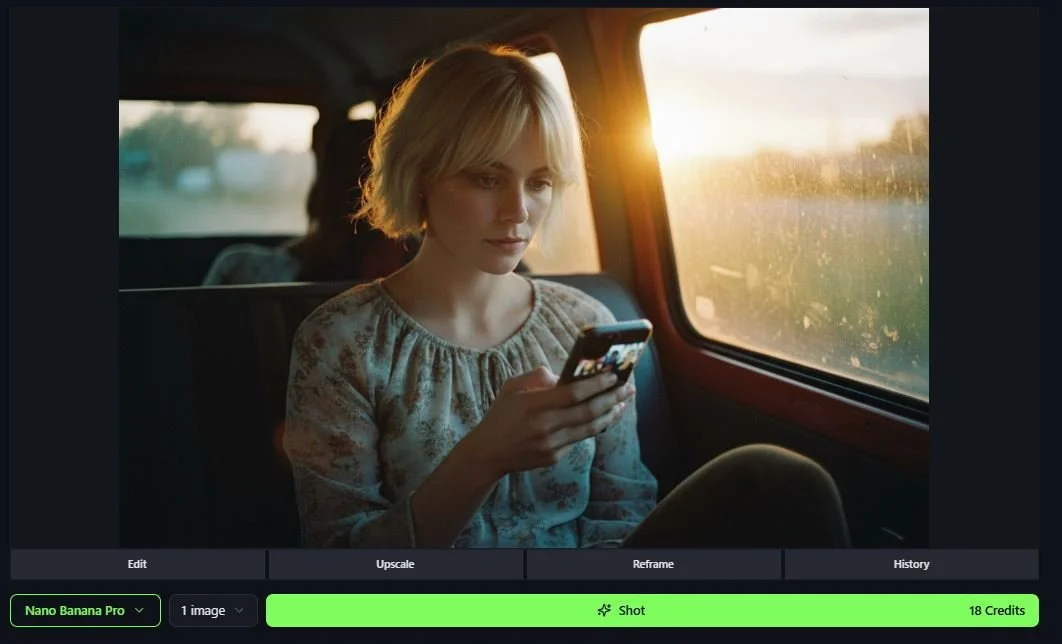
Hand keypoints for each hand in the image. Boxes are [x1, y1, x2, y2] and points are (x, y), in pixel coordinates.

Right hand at [461, 366, 635, 477]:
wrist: (488, 453)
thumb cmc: (501, 415)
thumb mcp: (512, 387)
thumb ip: (537, 377)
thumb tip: (562, 377)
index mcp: (534, 404)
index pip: (574, 393)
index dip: (597, 384)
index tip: (613, 375)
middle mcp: (545, 425)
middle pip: (588, 411)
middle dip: (612, 398)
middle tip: (628, 389)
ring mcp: (551, 444)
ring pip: (589, 428)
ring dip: (609, 415)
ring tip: (621, 405)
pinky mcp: (553, 457)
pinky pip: (577, 440)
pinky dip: (592, 428)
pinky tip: (602, 419)